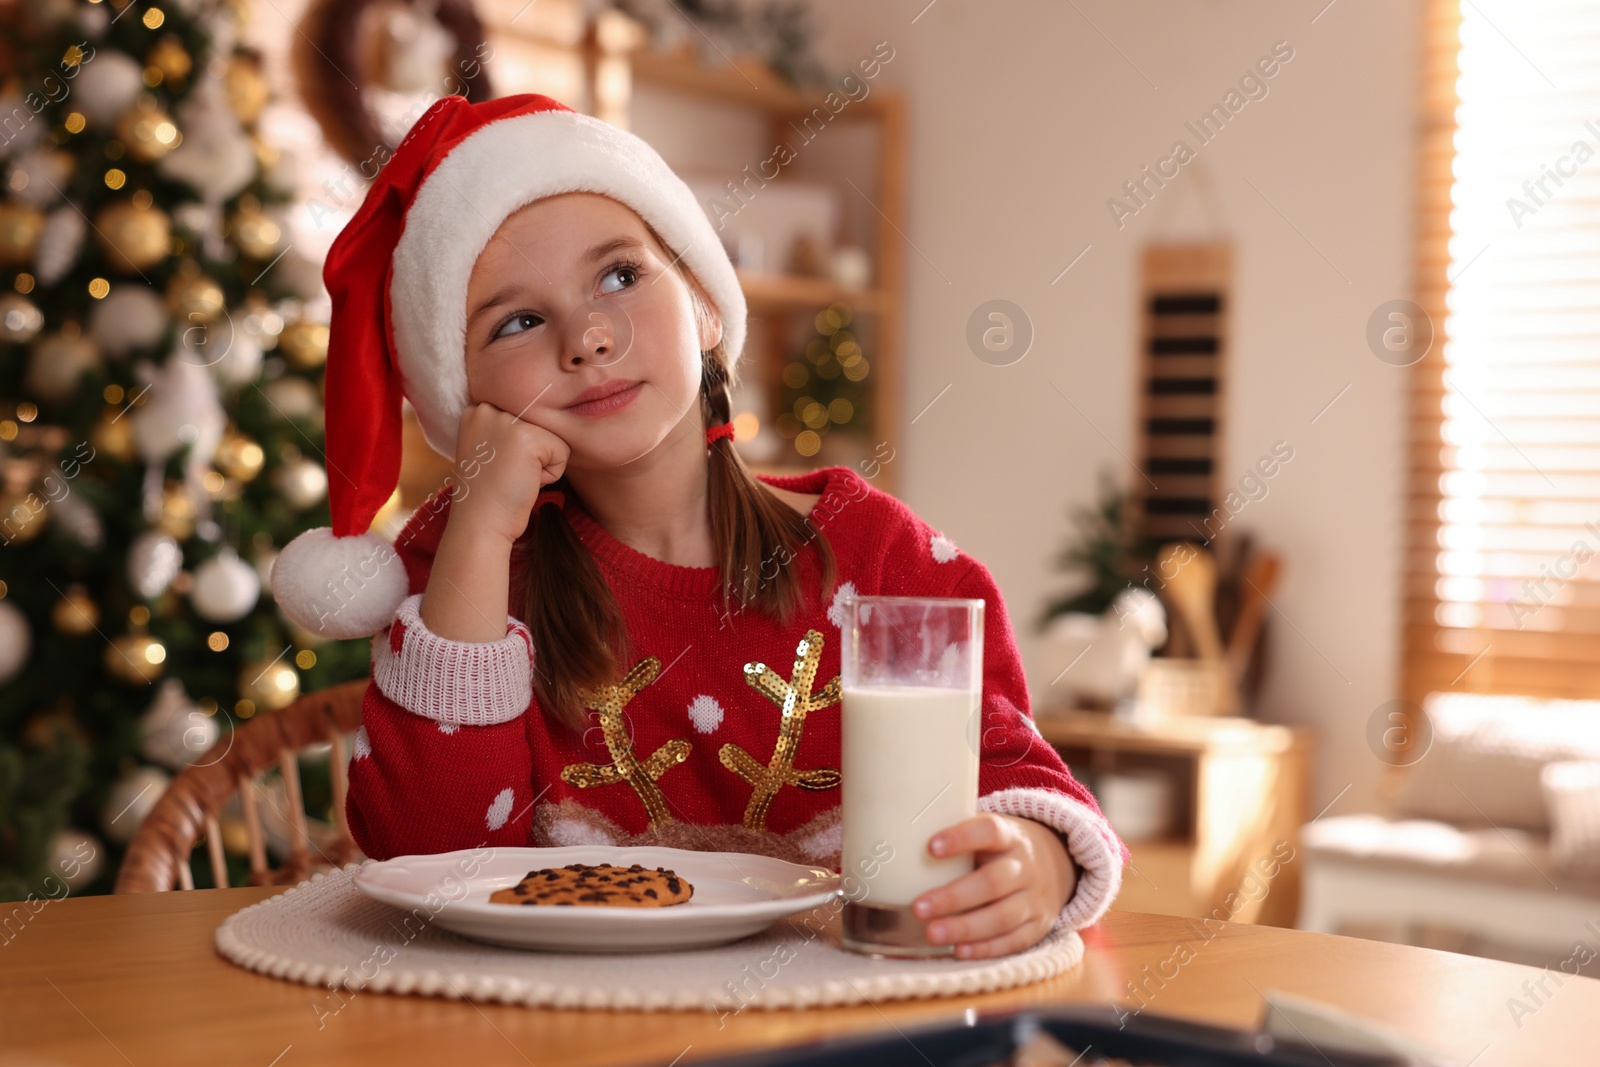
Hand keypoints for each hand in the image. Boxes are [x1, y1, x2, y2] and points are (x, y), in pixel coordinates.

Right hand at [449, 401, 570, 545]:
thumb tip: (546, 413)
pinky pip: (562, 452)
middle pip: (539, 424)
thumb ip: (506, 428)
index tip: (497, 466)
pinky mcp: (529, 438)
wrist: (480, 524)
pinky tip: (524, 482)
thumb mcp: (488, 448)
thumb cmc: (489, 492)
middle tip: (505, 473)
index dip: (518, 448)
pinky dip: (551, 474)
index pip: (523, 416)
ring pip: (552, 437)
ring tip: (514, 477)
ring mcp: (507, 420)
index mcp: (476, 409)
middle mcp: (488, 408)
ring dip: (541, 463)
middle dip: (531, 453)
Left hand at [910, 813, 1076, 958]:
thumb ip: (957, 836)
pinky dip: (986, 948)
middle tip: (918, 907)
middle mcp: (1025, 866)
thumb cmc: (1001, 847)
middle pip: (992, 882)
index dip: (961, 838)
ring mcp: (1035, 898)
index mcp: (1010, 836)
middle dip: (954, 897)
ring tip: (931, 934)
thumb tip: (898, 838)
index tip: (930, 847)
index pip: (989, 831)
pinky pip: (1014, 941)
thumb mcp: (988, 832)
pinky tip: (959, 951)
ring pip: (1003, 916)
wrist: (1057, 863)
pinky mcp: (1038, 925)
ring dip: (965, 928)